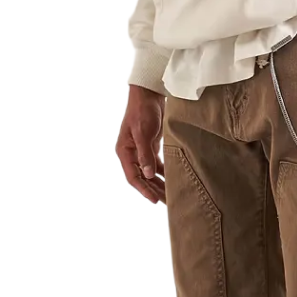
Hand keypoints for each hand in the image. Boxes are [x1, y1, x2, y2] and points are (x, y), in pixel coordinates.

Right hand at [115, 85, 166, 203]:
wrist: (149, 93)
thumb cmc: (142, 110)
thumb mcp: (142, 132)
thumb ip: (145, 154)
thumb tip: (147, 174)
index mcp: (124, 151)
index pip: (133, 176)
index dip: (143, 189)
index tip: (153, 200)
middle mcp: (131, 153)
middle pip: (141, 177)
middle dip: (152, 190)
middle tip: (166, 202)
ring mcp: (141, 149)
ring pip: (149, 172)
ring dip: (158, 183)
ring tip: (169, 195)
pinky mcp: (151, 145)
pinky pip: (156, 163)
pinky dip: (163, 171)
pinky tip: (171, 179)